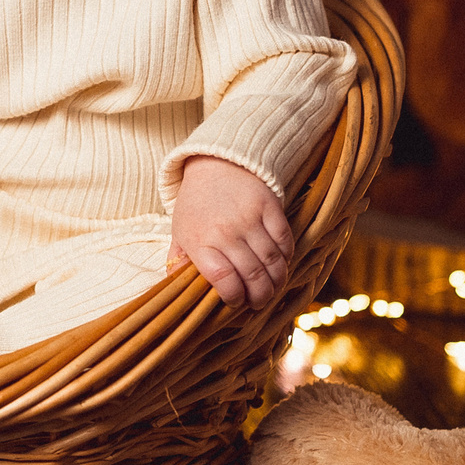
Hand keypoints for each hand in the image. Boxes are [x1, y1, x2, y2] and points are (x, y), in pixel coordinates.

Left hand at [169, 156, 292, 309]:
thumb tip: (178, 290)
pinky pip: (284, 241)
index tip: (237, 302)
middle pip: (252, 276)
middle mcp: (225, 232)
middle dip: (260, 296)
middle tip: (260, 302)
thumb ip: (179, 262)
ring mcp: (250, 219)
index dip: (234, 298)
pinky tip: (280, 263)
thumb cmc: (196, 203)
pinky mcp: (270, 208)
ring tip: (272, 288)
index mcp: (200, 241)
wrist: (216, 162)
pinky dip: (286, 257)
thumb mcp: (179, 232)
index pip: (224, 280)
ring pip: (272, 262)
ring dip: (276, 281)